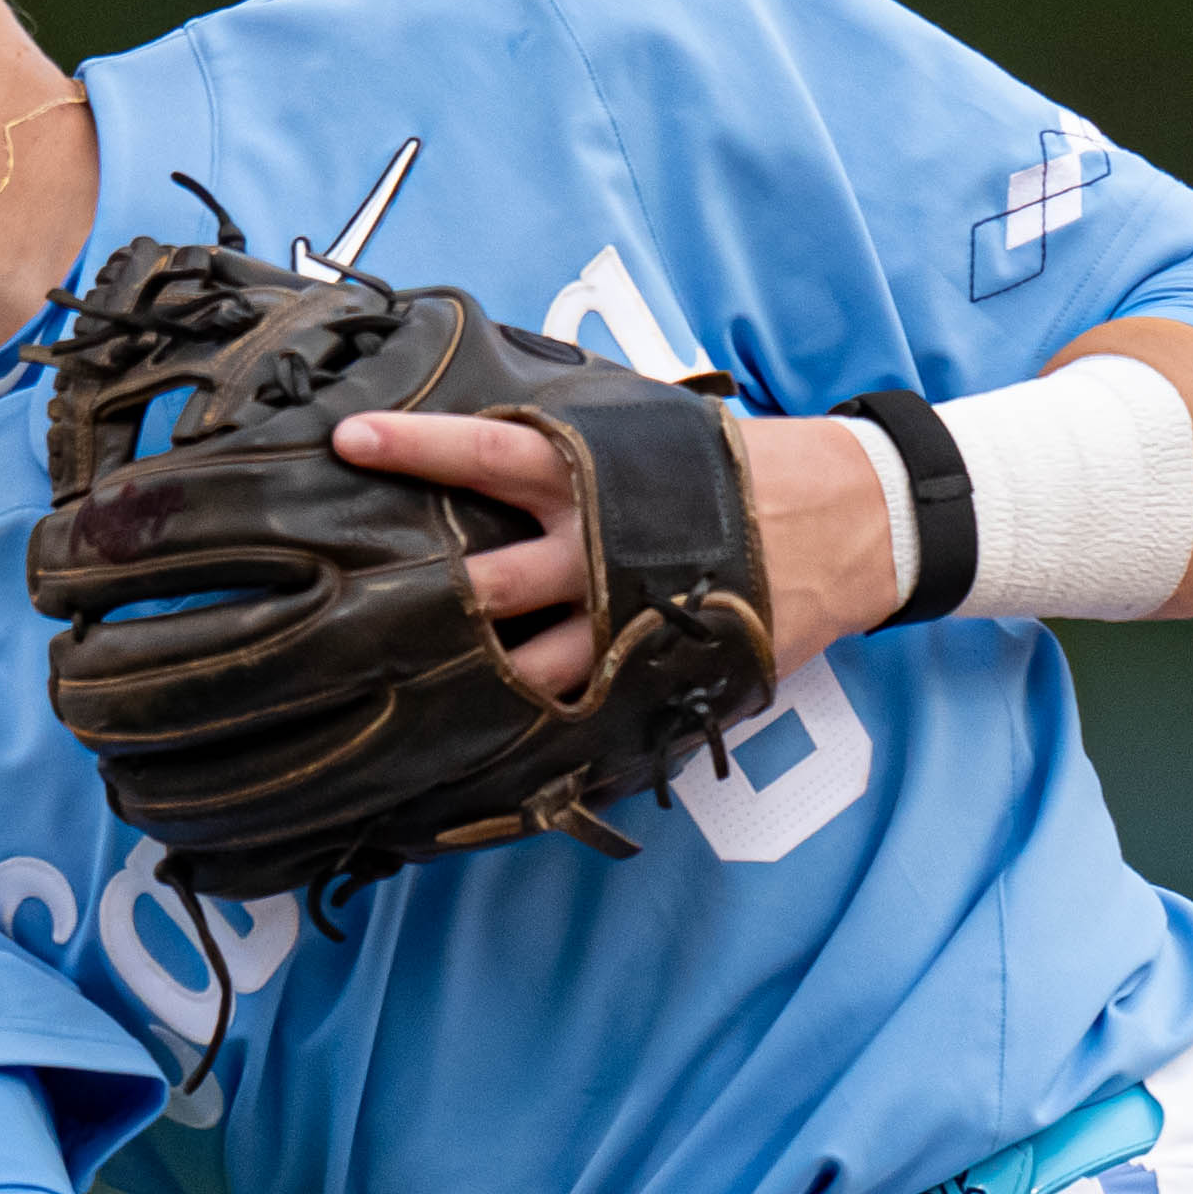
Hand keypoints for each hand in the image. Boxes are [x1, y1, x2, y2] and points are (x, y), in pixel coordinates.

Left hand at [332, 410, 897, 692]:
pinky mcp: (658, 675)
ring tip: (398, 706)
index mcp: (592, 478)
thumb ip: (569, 440)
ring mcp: (626, 623)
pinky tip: (483, 760)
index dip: (415, 448)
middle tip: (350, 618)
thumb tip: (485, 434)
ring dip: (472, 684)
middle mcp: (598, 551)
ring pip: (531, 667)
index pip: (487, 455)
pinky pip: (586, 714)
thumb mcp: (648, 434)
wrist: (844, 522)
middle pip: (491, 584)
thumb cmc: (732, 468)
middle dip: (427, 603)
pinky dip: (539, 735)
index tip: (348, 442)